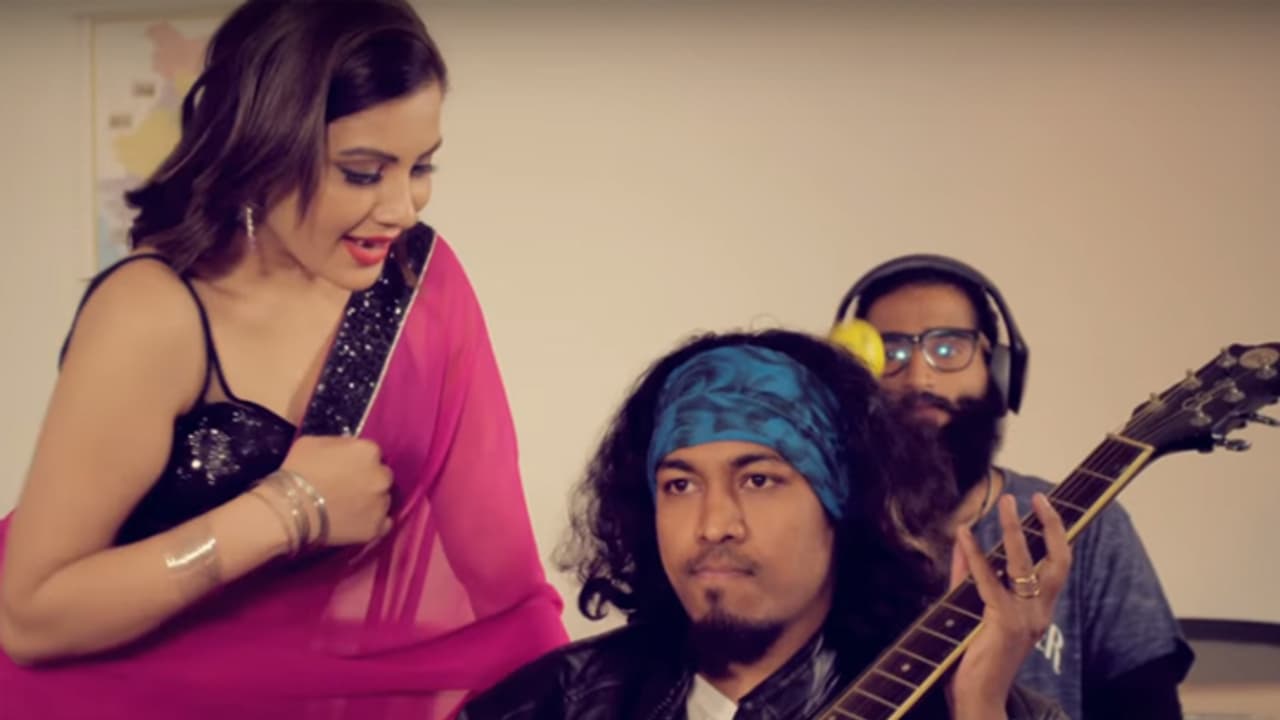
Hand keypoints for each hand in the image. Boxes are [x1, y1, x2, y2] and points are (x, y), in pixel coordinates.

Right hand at [275, 435, 393, 546]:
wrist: (289, 510)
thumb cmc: (298, 471)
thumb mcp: (314, 442)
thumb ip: (340, 444)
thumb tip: (348, 451)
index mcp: (369, 451)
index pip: (372, 454)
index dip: (358, 462)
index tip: (345, 469)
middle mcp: (382, 476)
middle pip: (381, 476)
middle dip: (368, 480)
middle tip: (348, 488)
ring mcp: (381, 503)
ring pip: (383, 499)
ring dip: (371, 501)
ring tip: (348, 507)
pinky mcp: (376, 528)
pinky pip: (383, 523)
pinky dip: (372, 522)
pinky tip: (357, 521)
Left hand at [945, 493, 1070, 719]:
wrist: (978, 700)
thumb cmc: (973, 659)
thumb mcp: (973, 610)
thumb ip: (967, 577)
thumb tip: (961, 540)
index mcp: (1039, 611)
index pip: (1058, 565)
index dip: (1055, 532)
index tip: (1043, 503)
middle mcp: (1039, 613)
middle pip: (1056, 560)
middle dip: (1048, 524)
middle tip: (1031, 496)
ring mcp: (1024, 619)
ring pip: (1024, 564)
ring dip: (1013, 529)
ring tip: (1004, 503)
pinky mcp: (1002, 624)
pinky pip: (988, 581)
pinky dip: (975, 555)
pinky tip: (964, 535)